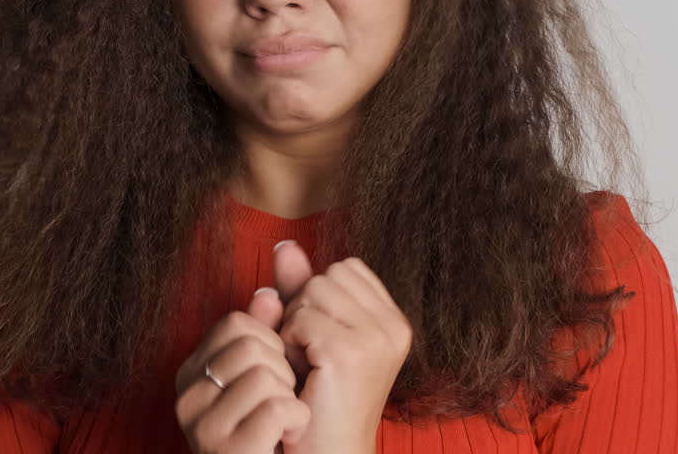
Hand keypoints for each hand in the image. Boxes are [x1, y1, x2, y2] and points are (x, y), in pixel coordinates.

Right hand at [175, 287, 311, 453]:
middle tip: (280, 403)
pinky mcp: (224, 450)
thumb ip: (267, 327)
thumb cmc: (277, 431)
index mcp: (193, 372)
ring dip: (290, 397)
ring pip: (264, 375)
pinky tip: (288, 436)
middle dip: (283, 371)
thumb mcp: (270, 372)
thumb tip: (273, 283)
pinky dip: (296, 419)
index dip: (272, 344)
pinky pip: (276, 408)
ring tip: (282, 422)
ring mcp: (201, 426)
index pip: (237, 323)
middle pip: (251, 344)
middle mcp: (187, 396)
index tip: (275, 376)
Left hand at [271, 241, 411, 453]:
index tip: (322, 341)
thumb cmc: (315, 398)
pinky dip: (289, 344)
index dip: (320, 298)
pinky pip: (298, 318)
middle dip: (305, 310)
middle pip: (326, 275)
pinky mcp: (349, 352)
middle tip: (312, 358)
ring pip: (312, 292)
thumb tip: (283, 243)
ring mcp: (376, 338)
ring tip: (308, 365)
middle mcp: (394, 327)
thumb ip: (301, 287)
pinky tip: (301, 375)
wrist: (325, 453)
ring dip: (295, 326)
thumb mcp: (310, 332)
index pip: (345, 268)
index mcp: (394, 320)